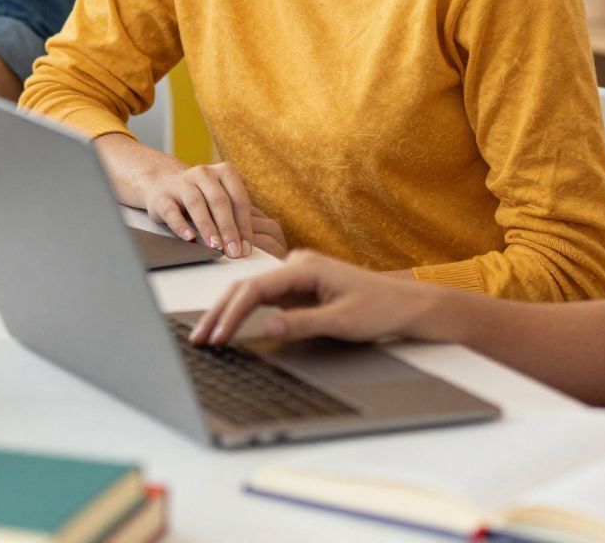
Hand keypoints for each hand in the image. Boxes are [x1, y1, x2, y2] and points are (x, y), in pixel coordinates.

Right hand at [140, 160, 285, 258]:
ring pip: (196, 203)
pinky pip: (171, 210)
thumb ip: (234, 216)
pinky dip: (181, 225)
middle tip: (234, 252)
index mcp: (224, 172)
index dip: (244, 225)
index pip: (239, 199)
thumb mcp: (220, 200)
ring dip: (207, 226)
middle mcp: (203, 173)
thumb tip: (248, 246)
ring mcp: (181, 182)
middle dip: (229, 228)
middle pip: (219, 201)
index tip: (247, 248)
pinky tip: (189, 238)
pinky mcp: (162, 196)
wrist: (162, 184)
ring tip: (215, 246)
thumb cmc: (201, 198)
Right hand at [193, 249, 440, 345]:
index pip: (255, 289)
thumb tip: (267, 326)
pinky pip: (263, 300)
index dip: (232, 313)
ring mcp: (296, 277)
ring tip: (207, 335)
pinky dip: (244, 314)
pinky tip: (229, 327)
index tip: (218, 335)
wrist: (405, 306)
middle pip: (246, 288)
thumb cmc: (380, 309)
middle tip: (199, 338)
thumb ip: (302, 323)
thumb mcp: (342, 321)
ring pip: (251, 293)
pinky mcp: (298, 289)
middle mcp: (296, 266)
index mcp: (304, 267)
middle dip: (220, 313)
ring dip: (228, 313)